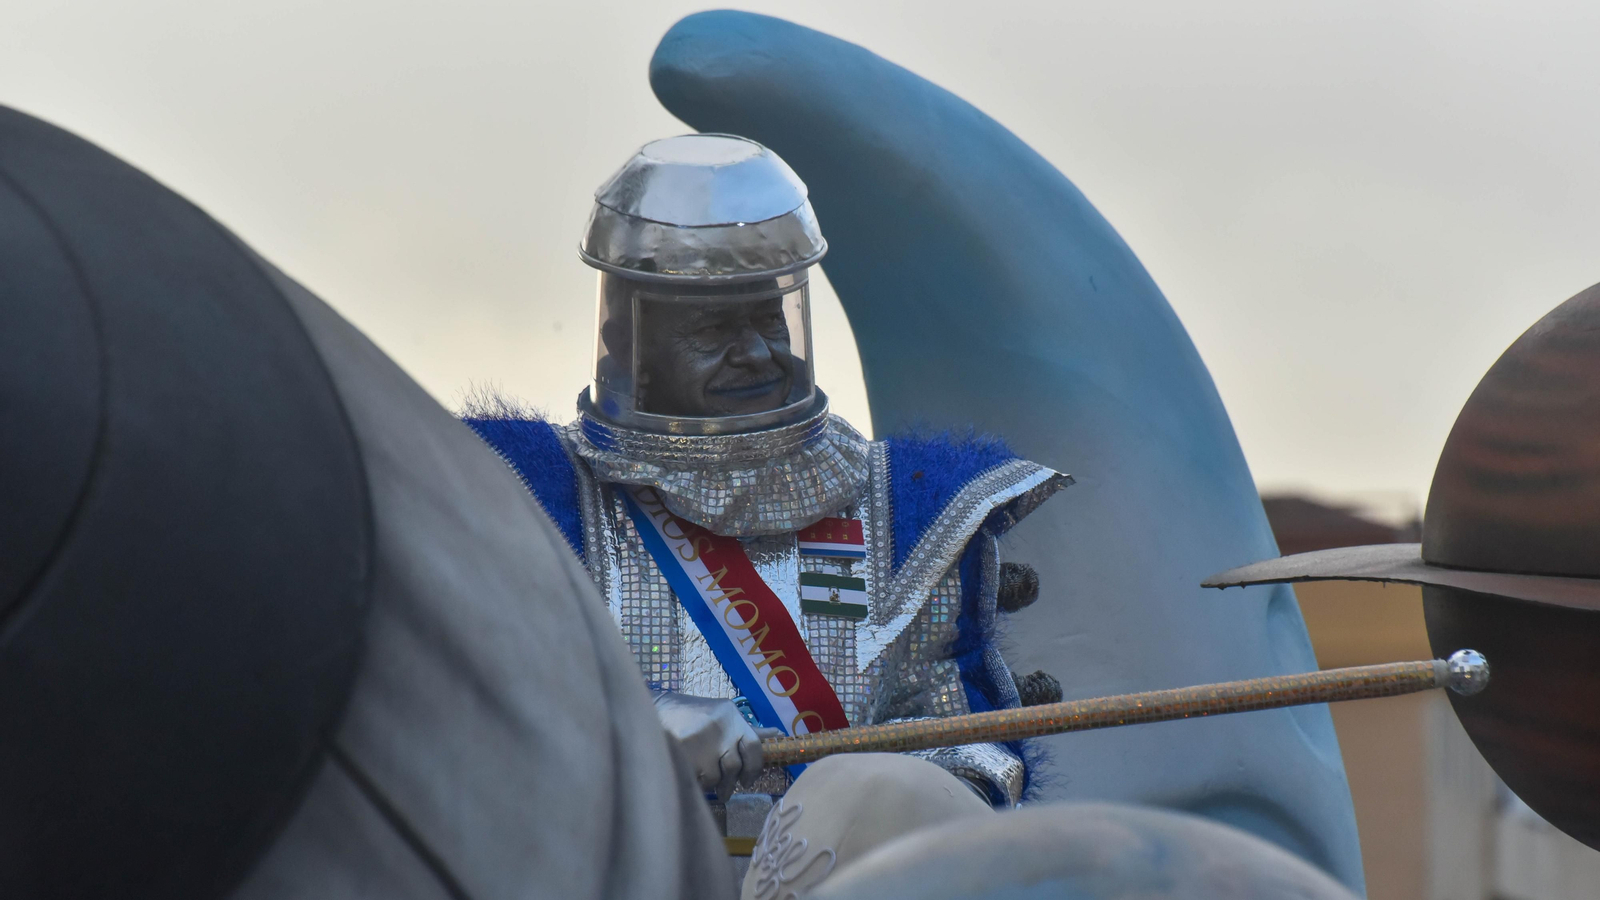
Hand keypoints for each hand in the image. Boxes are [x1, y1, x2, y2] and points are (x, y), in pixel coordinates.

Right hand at [653, 692, 775, 799]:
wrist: (649, 710)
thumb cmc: (688, 715)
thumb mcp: (720, 714)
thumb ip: (746, 729)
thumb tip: (776, 735)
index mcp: (731, 715)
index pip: (755, 745)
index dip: (755, 767)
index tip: (749, 781)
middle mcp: (721, 726)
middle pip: (735, 765)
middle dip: (731, 782)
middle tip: (726, 791)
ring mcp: (703, 740)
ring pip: (717, 776)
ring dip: (711, 783)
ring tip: (701, 776)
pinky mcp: (686, 752)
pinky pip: (698, 779)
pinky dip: (696, 782)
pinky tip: (688, 773)